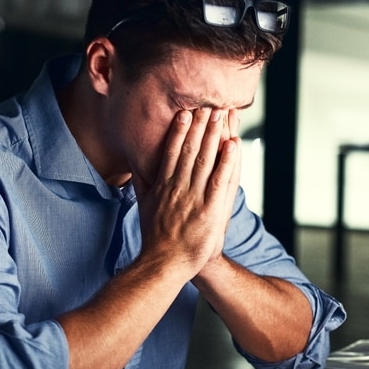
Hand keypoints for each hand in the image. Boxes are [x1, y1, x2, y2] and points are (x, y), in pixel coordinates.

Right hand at [132, 107, 241, 279]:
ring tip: (221, 115)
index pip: (172, 151)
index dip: (180, 130)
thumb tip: (135, 163)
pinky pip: (220, 181)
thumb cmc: (155, 237)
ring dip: (214, 135)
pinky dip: (227, 161)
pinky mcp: (209, 210)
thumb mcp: (142, 206)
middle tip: (209, 104)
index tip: (186, 112)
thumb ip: (141, 182)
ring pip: (206, 160)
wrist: (164, 264)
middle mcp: (178, 187)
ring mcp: (194, 198)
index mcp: (163, 185)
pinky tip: (233, 145)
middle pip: (191, 150)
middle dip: (200, 125)